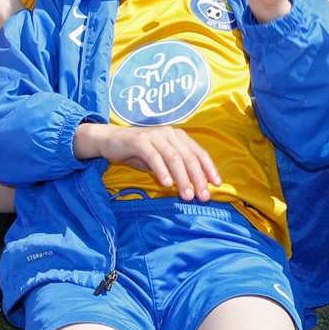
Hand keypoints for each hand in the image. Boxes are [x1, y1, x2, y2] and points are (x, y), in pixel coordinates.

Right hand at [73, 122, 220, 200]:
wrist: (112, 141)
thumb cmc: (140, 153)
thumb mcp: (163, 159)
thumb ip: (178, 168)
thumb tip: (198, 186)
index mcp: (179, 136)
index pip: (199, 152)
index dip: (210, 169)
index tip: (217, 185)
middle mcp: (169, 133)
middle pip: (189, 157)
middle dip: (198, 178)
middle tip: (203, 196)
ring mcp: (154, 135)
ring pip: (174, 158)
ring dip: (182, 178)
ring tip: (187, 195)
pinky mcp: (139, 140)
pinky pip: (154, 157)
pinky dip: (162, 171)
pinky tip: (166, 184)